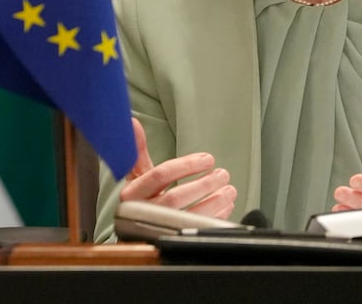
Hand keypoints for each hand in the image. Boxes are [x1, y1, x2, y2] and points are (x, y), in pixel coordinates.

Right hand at [117, 117, 236, 218]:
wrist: (131, 229)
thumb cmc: (138, 197)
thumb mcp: (135, 174)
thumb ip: (137, 149)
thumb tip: (133, 123)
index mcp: (133, 192)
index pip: (160, 175)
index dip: (186, 166)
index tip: (207, 159)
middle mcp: (143, 211)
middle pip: (176, 197)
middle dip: (203, 185)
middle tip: (223, 175)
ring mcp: (158, 228)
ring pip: (188, 216)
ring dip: (214, 203)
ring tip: (230, 191)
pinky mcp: (173, 239)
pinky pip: (196, 230)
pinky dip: (214, 218)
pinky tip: (225, 207)